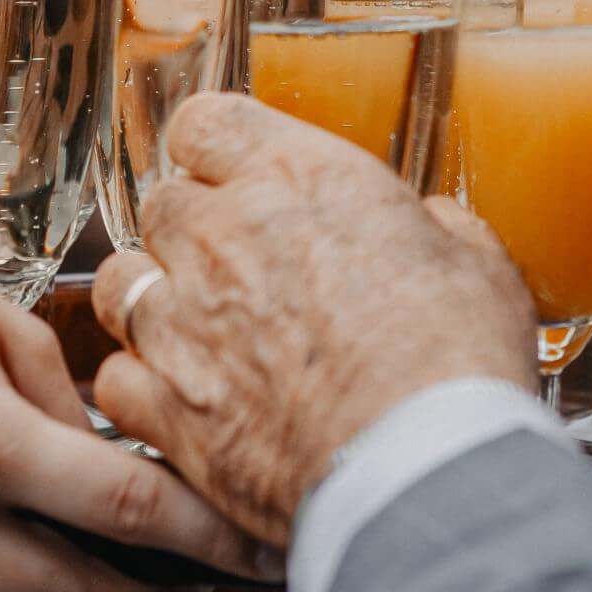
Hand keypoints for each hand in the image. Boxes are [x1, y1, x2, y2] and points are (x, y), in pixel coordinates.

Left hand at [90, 94, 534, 546]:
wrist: (424, 468)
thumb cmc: (458, 361)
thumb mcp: (475, 262)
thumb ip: (431, 227)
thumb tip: (428, 225)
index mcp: (298, 179)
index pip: (206, 122)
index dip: (216, 149)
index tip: (234, 172)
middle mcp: (224, 237)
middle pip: (162, 203)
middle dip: (190, 229)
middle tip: (235, 265)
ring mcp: (184, 322)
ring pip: (120, 283)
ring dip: (151, 299)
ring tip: (194, 328)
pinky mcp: (168, 408)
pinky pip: (115, 379)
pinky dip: (141, 387)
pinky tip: (181, 400)